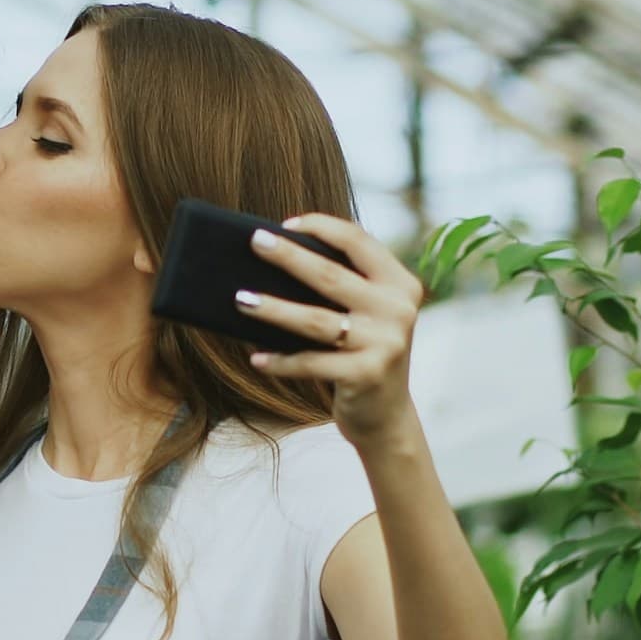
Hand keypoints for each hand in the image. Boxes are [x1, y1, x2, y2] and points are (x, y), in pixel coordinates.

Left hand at [239, 211, 424, 446]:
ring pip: (315, 320)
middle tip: (255, 241)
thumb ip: (340, 288)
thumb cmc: (362, 353)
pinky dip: (281, 361)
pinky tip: (257, 358)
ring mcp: (385, 343)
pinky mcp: (366, 374)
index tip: (286, 223)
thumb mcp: (365, 315)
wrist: (387, 416)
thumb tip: (276, 259)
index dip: (322, 227)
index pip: (359, 241)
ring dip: (273, 309)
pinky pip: (311, 362)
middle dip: (288, 256)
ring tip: (240, 299)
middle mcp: (398, 310)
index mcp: (400, 284)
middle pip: (331, 275)